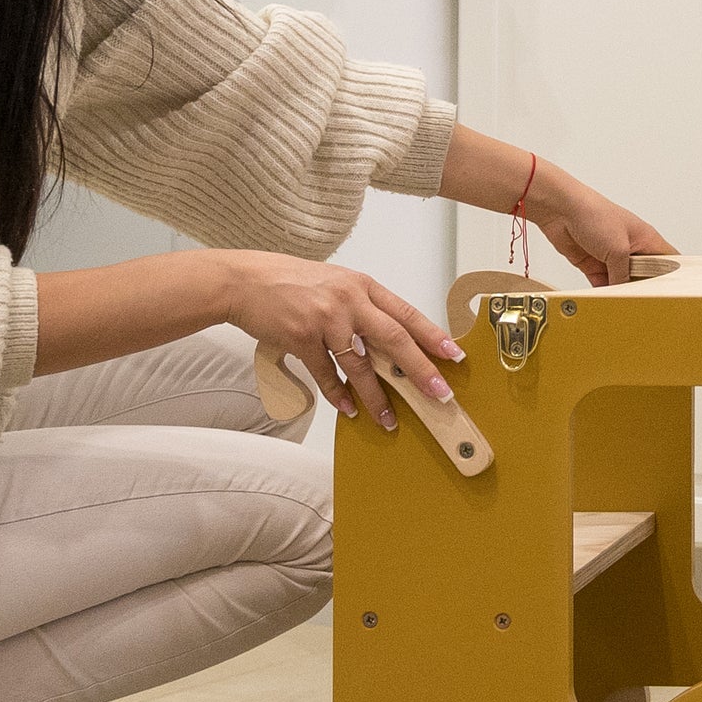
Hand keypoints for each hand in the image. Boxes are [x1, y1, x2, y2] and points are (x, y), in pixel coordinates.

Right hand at [215, 252, 465, 412]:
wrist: (247, 281)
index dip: (433, 336)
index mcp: (363, 286)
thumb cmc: (293, 282)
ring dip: (376, 397)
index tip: (454, 356)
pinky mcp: (301, 339)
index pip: (407, 313)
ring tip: (388, 420)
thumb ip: (365, 307)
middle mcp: (349, 301)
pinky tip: (349, 409)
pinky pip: (326, 375)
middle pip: (395, 340)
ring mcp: (325, 320)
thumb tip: (393, 339)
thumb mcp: (338, 284)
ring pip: (360, 366)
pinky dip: (338, 395)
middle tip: (440, 394)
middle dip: (420, 371)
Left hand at [526, 165, 675, 288]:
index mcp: (645, 238)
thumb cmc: (594, 214)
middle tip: (645, 302)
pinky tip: (605, 299)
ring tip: (624, 304)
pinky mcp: (593, 263)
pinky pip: (602, 283)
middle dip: (643, 287)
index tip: (673, 291)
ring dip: (620, 290)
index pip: (667, 258)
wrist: (560, 210)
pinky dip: (603, 291)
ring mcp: (611, 255)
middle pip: (643, 274)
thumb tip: (624, 291)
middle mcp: (630, 247)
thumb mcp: (618, 249)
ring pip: (621, 280)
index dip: (673, 274)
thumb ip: (623, 274)